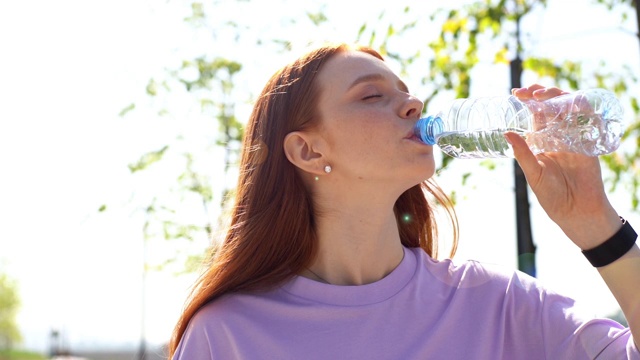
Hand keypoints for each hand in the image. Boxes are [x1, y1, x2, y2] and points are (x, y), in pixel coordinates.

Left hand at [507, 85, 620, 249]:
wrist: (578, 211)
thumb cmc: (552, 196)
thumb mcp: (534, 174)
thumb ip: (523, 154)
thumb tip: (506, 133)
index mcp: (540, 140)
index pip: (534, 113)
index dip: (526, 100)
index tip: (515, 93)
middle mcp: (557, 135)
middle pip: (552, 105)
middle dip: (542, 93)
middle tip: (530, 92)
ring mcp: (574, 136)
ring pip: (570, 108)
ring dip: (560, 96)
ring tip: (545, 96)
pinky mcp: (590, 142)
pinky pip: (590, 120)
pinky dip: (584, 108)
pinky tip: (574, 103)